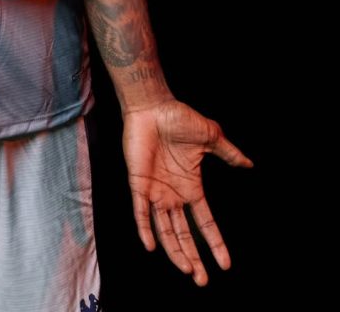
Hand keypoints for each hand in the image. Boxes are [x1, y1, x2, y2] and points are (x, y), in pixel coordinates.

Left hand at [122, 100, 252, 285]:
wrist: (153, 106)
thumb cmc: (179, 119)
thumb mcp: (211, 137)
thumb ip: (229, 153)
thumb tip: (250, 163)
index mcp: (191, 186)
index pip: (205, 222)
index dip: (215, 242)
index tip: (226, 264)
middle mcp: (173, 194)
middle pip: (184, 234)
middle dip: (193, 257)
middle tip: (202, 280)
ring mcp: (155, 191)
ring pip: (165, 229)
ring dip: (174, 250)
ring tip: (187, 269)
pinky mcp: (139, 184)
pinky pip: (140, 212)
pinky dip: (145, 229)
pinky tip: (151, 247)